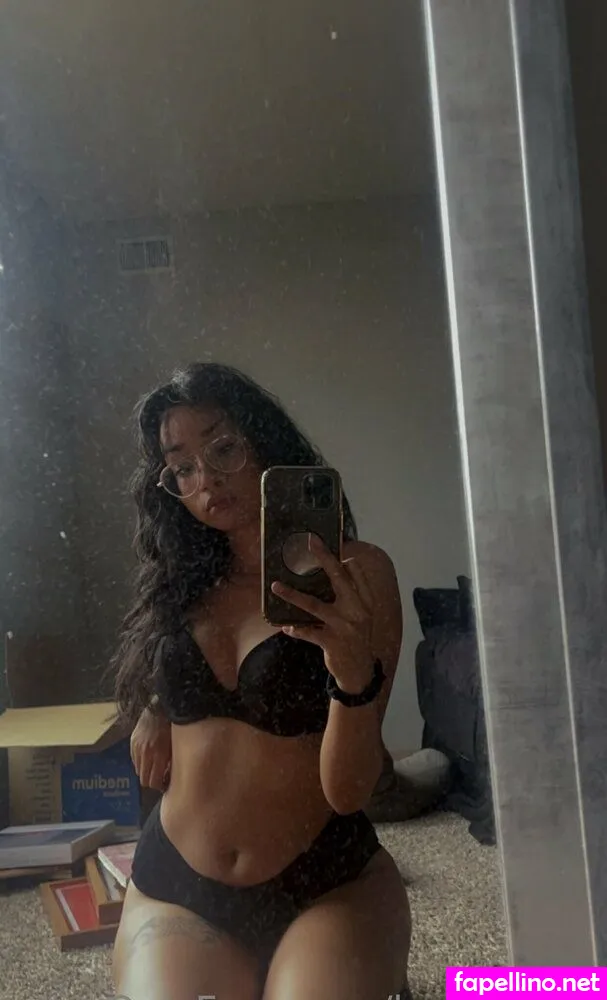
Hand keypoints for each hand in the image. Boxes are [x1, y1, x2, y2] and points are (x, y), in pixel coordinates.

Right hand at [130, 708, 171, 790]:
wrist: (160, 708)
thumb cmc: (172, 727)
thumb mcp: (176, 746)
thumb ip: (171, 762)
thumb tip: (169, 776)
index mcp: (158, 755)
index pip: (154, 781)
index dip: (159, 786)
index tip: (164, 784)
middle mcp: (145, 753)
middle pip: (143, 780)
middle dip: (151, 781)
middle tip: (159, 778)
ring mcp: (137, 748)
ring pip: (138, 771)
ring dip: (145, 771)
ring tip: (154, 767)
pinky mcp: (132, 742)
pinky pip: (134, 760)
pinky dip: (141, 762)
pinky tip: (148, 757)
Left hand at [271, 535, 375, 693]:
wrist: (359, 671)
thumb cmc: (356, 637)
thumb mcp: (361, 615)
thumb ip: (353, 593)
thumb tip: (342, 565)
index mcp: (366, 601)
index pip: (355, 572)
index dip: (341, 557)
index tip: (323, 545)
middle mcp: (357, 610)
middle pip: (338, 578)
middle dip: (324, 558)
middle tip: (310, 543)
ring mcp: (344, 626)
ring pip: (313, 605)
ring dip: (292, 595)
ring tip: (275, 586)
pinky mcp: (332, 642)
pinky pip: (308, 632)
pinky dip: (296, 629)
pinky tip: (286, 627)